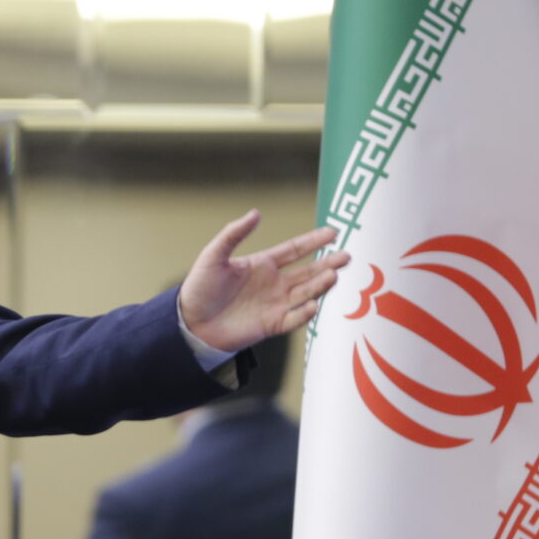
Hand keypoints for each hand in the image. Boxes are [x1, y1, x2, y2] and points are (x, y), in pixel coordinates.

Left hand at [178, 211, 350, 352]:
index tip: (334, 232)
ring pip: (306, 293)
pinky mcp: (272, 325)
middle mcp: (274, 283)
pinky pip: (294, 319)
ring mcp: (275, 305)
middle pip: (308, 272)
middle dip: (328, 263)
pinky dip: (304, 313)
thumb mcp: (214, 256)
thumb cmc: (200, 288)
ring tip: (334, 276)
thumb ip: (234, 234)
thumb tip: (256, 213)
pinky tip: (313, 305)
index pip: (295, 250)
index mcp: (263, 264)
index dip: (314, 241)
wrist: (191, 324)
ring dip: (320, 285)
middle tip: (347, 256)